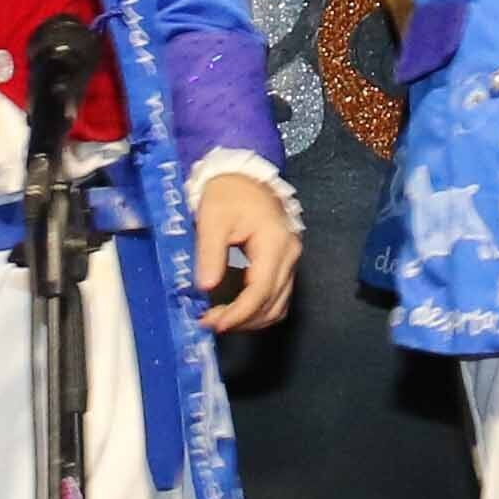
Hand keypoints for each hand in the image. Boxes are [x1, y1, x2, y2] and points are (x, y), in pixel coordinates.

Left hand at [193, 168, 299, 333]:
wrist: (243, 175)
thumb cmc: (227, 193)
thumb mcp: (212, 219)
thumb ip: (210, 254)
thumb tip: (206, 288)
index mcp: (274, 242)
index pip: (261, 290)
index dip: (239, 313)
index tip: (215, 323)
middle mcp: (290, 254)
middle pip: (272, 303)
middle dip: (242, 320)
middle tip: (211, 322)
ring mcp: (291, 259)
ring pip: (279, 305)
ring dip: (252, 319)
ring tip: (222, 319)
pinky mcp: (286, 262)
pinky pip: (278, 296)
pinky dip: (260, 309)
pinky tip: (238, 310)